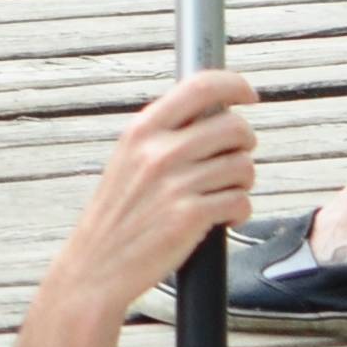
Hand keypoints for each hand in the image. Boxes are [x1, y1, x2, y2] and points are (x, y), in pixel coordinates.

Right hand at [53, 66, 256, 323]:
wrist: (98, 262)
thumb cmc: (119, 211)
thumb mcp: (129, 159)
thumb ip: (166, 134)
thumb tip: (216, 110)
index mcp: (142, 130)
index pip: (199, 87)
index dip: (233, 84)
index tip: (247, 94)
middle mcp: (159, 151)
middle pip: (233, 126)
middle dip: (243, 143)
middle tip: (231, 158)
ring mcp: (176, 183)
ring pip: (243, 166)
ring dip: (242, 182)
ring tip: (221, 194)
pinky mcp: (192, 215)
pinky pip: (241, 201)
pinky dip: (238, 211)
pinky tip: (221, 218)